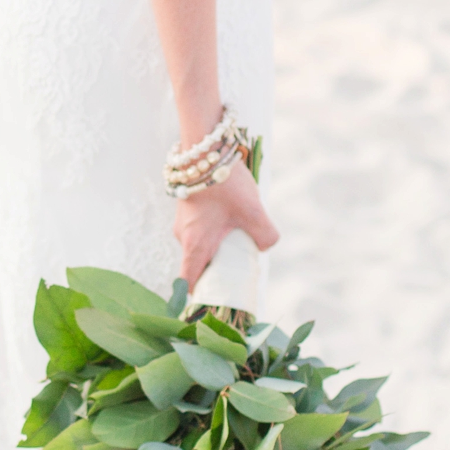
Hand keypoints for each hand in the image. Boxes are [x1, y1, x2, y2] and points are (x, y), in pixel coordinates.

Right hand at [173, 156, 278, 293]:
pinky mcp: (188, 208)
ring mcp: (184, 222)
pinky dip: (214, 231)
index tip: (212, 302)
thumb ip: (265, 236)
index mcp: (195, 245)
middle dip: (216, 271)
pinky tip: (232, 217)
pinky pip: (200, 229)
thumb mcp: (254, 212)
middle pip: (198, 265)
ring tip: (239, 238)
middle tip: (238, 269)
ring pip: (200, 244)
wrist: (205, 148)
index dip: (199, 297)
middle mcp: (184, 237)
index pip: (188, 283)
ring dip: (218, 247)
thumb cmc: (225, 183)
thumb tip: (264, 246)